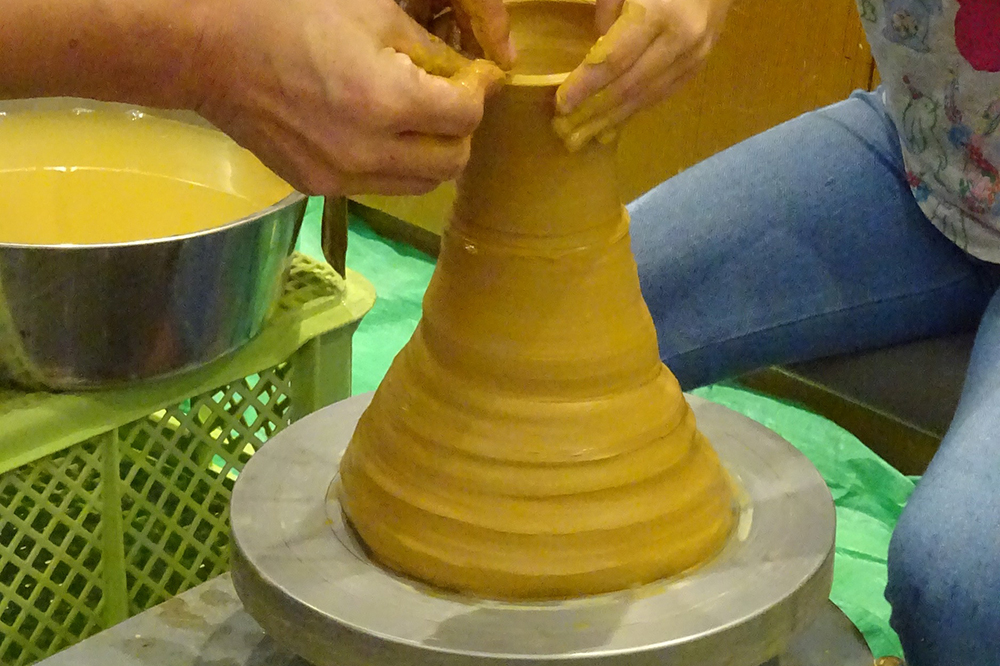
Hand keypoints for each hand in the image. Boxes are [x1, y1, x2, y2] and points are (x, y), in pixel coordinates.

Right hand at [192, 0, 504, 195]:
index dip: (478, 92)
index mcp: (386, 100)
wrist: (214, 51)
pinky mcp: (321, 188)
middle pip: (454, 162)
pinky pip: (380, 186)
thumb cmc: (292, 15)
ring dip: (431, 154)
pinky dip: (392, 164)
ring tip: (414, 120)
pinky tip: (374, 132)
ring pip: (421, 183)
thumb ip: (431, 51)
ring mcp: (343, 177)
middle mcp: (370, 151)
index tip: (473, 77)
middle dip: (460, 130)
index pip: (467, 116)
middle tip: (446, 100)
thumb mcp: (374, 14)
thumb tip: (471, 77)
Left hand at [552, 0, 730, 150]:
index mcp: (658, 13)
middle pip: (629, 85)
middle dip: (595, 111)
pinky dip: (635, 109)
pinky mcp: (700, 65)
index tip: (562, 104)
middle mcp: (679, 39)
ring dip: (613, 118)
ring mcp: (694, 55)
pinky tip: (615, 122)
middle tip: (567, 131)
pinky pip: (663, 94)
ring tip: (586, 135)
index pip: (614, 59)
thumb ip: (609, 12)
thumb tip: (597, 51)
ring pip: (647, 96)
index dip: (586, 84)